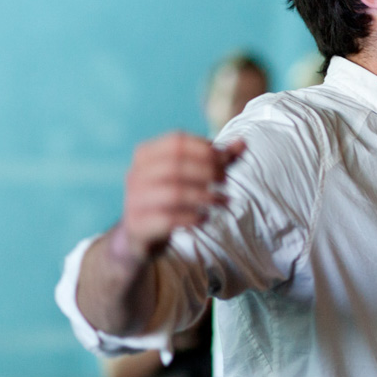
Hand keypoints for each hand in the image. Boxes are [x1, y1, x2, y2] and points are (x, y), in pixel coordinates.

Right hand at [120, 132, 245, 260]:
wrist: (138, 235)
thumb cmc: (169, 199)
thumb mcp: (188, 177)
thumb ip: (214, 160)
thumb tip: (243, 143)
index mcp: (145, 154)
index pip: (176, 141)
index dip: (205, 149)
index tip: (225, 161)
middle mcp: (135, 174)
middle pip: (175, 165)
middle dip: (206, 171)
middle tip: (225, 182)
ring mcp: (134, 200)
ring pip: (173, 193)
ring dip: (204, 196)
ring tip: (222, 201)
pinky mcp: (138, 225)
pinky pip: (168, 219)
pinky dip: (191, 218)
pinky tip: (205, 219)